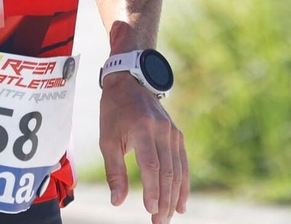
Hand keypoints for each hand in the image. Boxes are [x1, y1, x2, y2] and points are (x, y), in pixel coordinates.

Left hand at [99, 72, 188, 222]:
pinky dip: (183, 185)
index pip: (151, 165)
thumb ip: (114, 171)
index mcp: (142, 128)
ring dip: (174, 196)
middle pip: (168, 171)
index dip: (153, 190)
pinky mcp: (177, 135)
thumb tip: (117, 202)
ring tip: (168, 217)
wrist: (131, 81)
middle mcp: (162, 130)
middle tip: (159, 222)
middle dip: (165, 200)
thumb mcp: (107, 138)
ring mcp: (173, 132)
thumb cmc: (114, 111)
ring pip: (178, 170)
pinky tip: (180, 203)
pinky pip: (183, 164)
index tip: (150, 210)